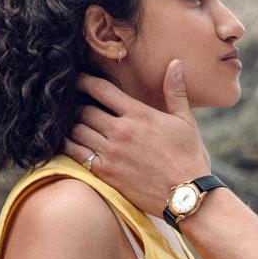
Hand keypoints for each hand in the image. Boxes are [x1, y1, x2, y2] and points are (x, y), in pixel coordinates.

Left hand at [64, 59, 210, 215]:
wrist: (187, 195)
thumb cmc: (189, 157)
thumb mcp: (186, 121)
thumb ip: (175, 92)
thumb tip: (175, 63)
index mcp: (139, 114)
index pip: (101, 90)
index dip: (85, 81)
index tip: (78, 79)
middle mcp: (121, 131)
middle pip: (84, 110)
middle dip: (78, 106)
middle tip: (74, 105)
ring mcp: (111, 153)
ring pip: (76, 131)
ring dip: (72, 126)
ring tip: (71, 125)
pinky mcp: (105, 173)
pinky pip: (75, 154)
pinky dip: (68, 147)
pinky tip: (70, 144)